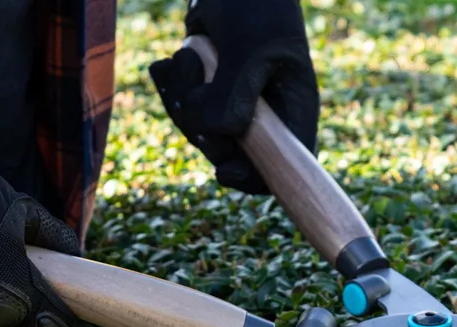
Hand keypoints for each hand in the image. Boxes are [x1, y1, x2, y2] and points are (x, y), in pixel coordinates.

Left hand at [147, 0, 318, 194]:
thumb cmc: (255, 8)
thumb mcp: (250, 47)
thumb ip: (234, 92)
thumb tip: (218, 135)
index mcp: (292, 110)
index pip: (282, 164)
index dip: (254, 179)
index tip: (223, 168)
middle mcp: (265, 115)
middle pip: (229, 153)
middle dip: (201, 125)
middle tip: (194, 82)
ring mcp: (235, 106)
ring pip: (199, 133)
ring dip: (182, 98)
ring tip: (185, 56)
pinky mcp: (208, 94)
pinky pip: (182, 110)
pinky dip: (170, 89)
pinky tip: (165, 66)